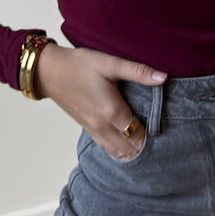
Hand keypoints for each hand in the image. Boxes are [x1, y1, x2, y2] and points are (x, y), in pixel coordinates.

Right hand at [34, 43, 166, 159]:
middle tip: (158, 132)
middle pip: (130, 148)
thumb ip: (138, 72)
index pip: (139, 135)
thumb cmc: (80, 65)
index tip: (162, 124)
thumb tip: (163, 78)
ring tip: (145, 137)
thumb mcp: (110, 63)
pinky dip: (119, 149)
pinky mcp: (87, 128)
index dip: (153, 133)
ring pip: (118, 152)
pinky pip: (106, 147)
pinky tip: (127, 141)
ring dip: (132, 149)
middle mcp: (102, 126)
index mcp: (111, 111)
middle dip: (144, 144)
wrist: (50, 71)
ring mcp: (93, 130)